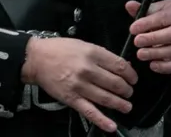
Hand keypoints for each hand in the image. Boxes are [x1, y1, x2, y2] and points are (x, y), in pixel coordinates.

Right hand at [21, 36, 137, 132]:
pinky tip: (112, 126)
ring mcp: (80, 86)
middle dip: (127, 90)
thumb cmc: (59, 50)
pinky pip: (90, 112)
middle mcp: (88, 70)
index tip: (133, 78)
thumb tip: (121, 66)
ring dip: (120, 104)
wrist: (37, 59)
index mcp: (92, 53)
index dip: (130, 74)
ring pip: (106, 98)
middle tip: (129, 92)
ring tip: (127, 106)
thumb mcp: (83, 44)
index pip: (119, 66)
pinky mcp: (72, 99)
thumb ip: (101, 55)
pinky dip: (102, 120)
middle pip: (116, 83)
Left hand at [126, 0, 170, 73]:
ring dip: (156, 54)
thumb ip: (144, 8)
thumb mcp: (158, 7)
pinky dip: (165, 67)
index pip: (164, 18)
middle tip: (137, 41)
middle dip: (153, 39)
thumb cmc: (168, 14)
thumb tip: (130, 5)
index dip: (148, 23)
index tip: (133, 28)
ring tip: (140, 54)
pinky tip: (152, 65)